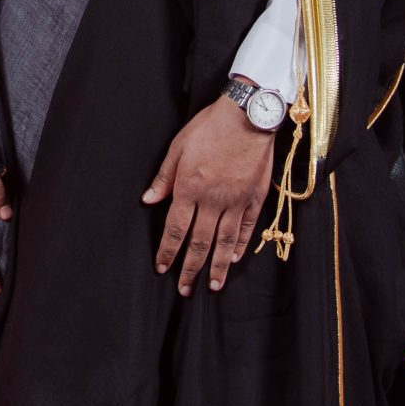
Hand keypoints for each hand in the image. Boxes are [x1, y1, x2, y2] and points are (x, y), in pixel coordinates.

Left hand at [144, 97, 274, 296]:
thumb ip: (164, 178)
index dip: (168, 252)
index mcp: (190, 188)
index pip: (175, 230)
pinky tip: (234, 259)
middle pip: (199, 243)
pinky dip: (240, 246)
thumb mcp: (178, 147)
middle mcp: (213, 200)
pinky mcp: (255, 198)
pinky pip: (246, 228)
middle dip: (190, 269)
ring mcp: (237, 201)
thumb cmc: (210, 127)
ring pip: (225, 242)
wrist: (248, 115)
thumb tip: (148, 200)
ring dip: (217, 267)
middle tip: (185, 290)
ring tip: (213, 286)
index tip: (162, 269)